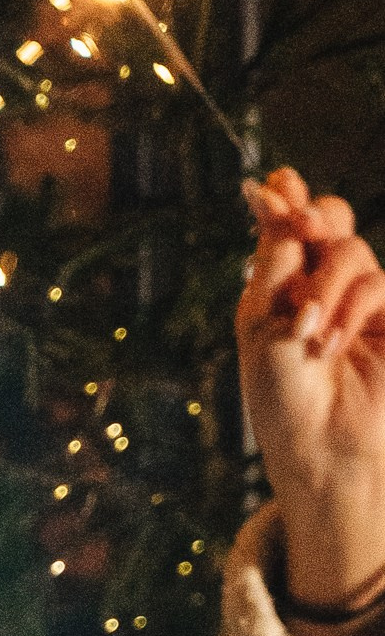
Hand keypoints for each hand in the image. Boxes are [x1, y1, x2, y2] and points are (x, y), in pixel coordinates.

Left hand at [238, 169, 384, 608]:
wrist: (322, 450)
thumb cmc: (282, 399)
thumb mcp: (263, 324)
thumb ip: (275, 260)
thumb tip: (273, 193)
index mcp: (277, 287)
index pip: (287, 225)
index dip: (285, 198)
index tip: (273, 185)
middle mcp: (318, 286)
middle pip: (329, 220)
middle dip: (315, 221)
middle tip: (303, 233)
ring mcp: (359, 301)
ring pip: (352, 252)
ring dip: (327, 287)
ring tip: (312, 337)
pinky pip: (379, 283)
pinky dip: (352, 307)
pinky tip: (334, 343)